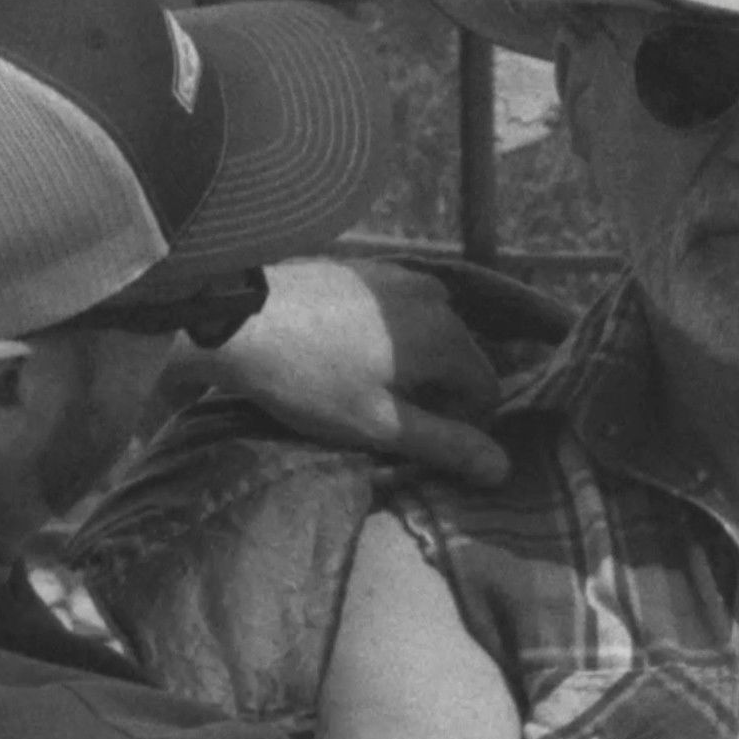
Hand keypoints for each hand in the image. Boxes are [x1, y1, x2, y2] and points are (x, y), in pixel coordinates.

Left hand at [168, 259, 510, 485]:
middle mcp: (436, 296)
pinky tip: (343, 353)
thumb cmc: (308, 380)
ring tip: (359, 385)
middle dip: (434, 394)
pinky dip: (387, 338)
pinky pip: (399, 313)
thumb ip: (445, 445)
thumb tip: (503, 469)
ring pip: (428, 335)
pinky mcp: (368, 269)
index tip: (411, 439)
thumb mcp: (379, 425)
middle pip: (458, 360)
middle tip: (380, 417)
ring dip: (410, 366)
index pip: (485, 391)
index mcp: (447, 335)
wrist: (235, 318)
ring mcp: (401, 275)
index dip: (458, 425)